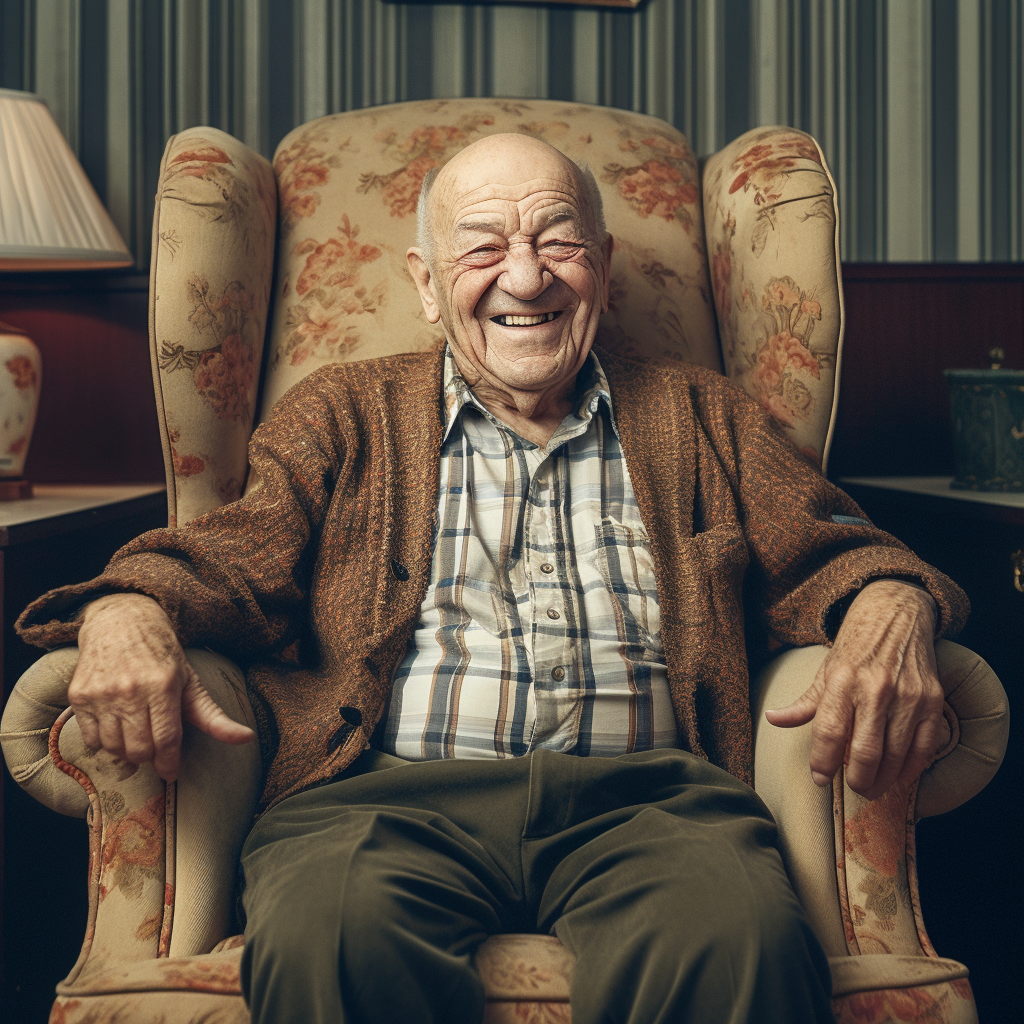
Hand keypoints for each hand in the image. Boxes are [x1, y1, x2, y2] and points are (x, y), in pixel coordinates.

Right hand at [69, 594, 253, 781]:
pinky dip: (103, 742)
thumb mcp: (191, 681)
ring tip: (136, 733)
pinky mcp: (78, 696)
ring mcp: (101, 694)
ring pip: (113, 748)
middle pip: (139, 749)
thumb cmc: (162, 655)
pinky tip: (115, 726)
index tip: (171, 773)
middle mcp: (130, 690)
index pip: (167, 739)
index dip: (169, 762)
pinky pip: (89, 740)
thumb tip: (247, 738)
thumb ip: (214, 716)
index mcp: (163, 686)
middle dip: (150, 756)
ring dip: (126, 750)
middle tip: (154, 746)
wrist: (121, 622)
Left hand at [765, 580, 944, 799]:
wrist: (895, 616)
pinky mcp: (932, 701)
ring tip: (873, 786)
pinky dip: (911, 768)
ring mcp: (907, 695)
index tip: (819, 778)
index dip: (822, 762)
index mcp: (842, 680)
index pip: (829, 732)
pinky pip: (924, 747)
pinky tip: (899, 775)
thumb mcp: (825, 670)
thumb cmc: (855, 648)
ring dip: (883, 780)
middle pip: (864, 751)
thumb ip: (804, 703)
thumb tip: (773, 720)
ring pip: (895, 755)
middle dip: (857, 779)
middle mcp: (875, 688)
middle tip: (853, 787)